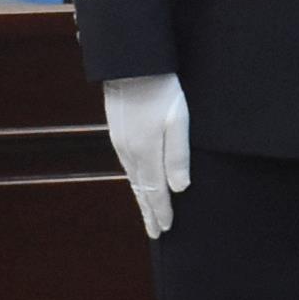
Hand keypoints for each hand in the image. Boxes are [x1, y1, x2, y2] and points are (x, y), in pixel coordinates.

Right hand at [102, 74, 191, 238]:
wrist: (131, 66)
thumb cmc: (161, 91)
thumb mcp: (178, 121)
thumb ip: (178, 156)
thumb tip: (179, 189)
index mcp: (146, 153)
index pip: (155, 191)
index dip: (162, 211)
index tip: (167, 230)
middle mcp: (130, 153)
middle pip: (141, 190)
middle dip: (150, 213)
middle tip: (156, 233)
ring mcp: (121, 144)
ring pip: (133, 180)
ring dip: (141, 199)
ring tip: (149, 215)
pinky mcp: (119, 134)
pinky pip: (128, 167)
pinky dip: (135, 182)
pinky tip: (139, 184)